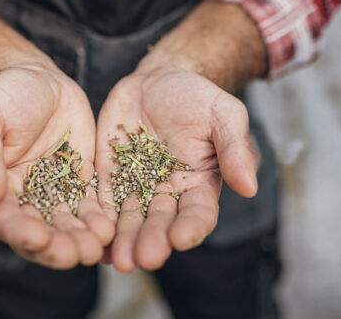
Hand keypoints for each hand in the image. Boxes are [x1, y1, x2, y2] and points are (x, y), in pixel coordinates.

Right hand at [0, 65, 114, 268]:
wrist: (37, 78)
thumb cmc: (2, 96)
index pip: (3, 221)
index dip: (20, 233)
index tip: (38, 239)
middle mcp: (19, 201)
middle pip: (38, 233)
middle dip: (57, 247)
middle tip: (77, 254)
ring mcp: (50, 195)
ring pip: (65, 226)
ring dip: (81, 239)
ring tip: (98, 247)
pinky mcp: (78, 185)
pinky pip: (89, 208)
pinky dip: (99, 220)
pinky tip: (112, 229)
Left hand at [95, 67, 258, 271]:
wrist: (159, 80)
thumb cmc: (198, 97)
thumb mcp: (224, 113)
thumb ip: (235, 148)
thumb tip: (250, 188)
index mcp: (200, 183)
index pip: (199, 213)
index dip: (191, 227)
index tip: (181, 238)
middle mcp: (169, 193)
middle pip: (160, 223)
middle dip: (152, 241)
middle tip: (144, 259)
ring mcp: (136, 187)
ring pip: (130, 220)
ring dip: (124, 241)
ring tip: (118, 260)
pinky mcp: (109, 177)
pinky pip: (102, 201)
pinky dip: (98, 221)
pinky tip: (91, 237)